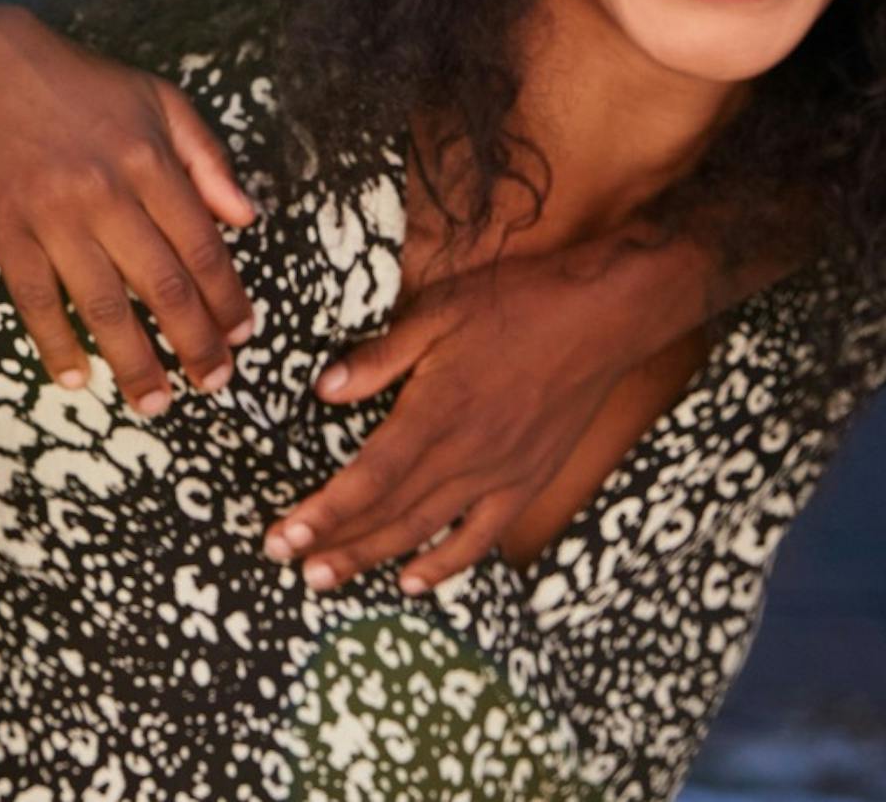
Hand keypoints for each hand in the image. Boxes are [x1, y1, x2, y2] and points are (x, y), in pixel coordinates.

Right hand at [0, 6, 258, 416]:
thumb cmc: (84, 87)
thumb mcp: (160, 101)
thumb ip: (208, 160)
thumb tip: (246, 218)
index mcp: (150, 162)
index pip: (201, 247)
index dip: (226, 299)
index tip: (242, 336)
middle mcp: (105, 193)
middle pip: (161, 286)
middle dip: (194, 344)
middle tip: (215, 385)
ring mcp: (52, 215)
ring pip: (103, 304)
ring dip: (133, 361)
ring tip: (156, 401)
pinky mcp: (5, 231)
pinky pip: (35, 299)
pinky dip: (57, 343)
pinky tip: (77, 376)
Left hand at [262, 226, 725, 594]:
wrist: (604, 317)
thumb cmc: (518, 305)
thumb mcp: (438, 313)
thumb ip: (379, 357)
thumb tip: (323, 390)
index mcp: (436, 413)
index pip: (367, 479)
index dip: (322, 513)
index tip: (282, 535)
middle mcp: (465, 455)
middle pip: (388, 514)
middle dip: (333, 543)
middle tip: (284, 562)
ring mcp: (499, 475)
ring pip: (424, 531)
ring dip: (372, 559)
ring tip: (325, 580)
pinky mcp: (526, 481)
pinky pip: (480, 537)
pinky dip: (445, 564)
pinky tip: (413, 581)